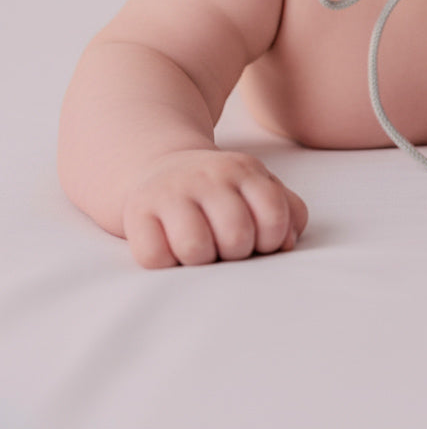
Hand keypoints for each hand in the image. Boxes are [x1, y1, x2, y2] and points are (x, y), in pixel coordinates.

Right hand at [122, 149, 307, 267]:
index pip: (273, 217)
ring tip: (198, 247)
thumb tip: (287, 243)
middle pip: (236, 237)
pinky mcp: (138, 211)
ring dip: (200, 261)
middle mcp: (208, 175)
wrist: (158, 167)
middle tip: (224, 246)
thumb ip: (287, 211)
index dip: (270, 240)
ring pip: (195, 250)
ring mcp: (171, 191)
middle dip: (235, 254)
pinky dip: (165, 262)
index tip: (257, 239)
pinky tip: (169, 246)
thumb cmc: (220, 191)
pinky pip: (155, 258)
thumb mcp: (258, 188)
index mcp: (244, 170)